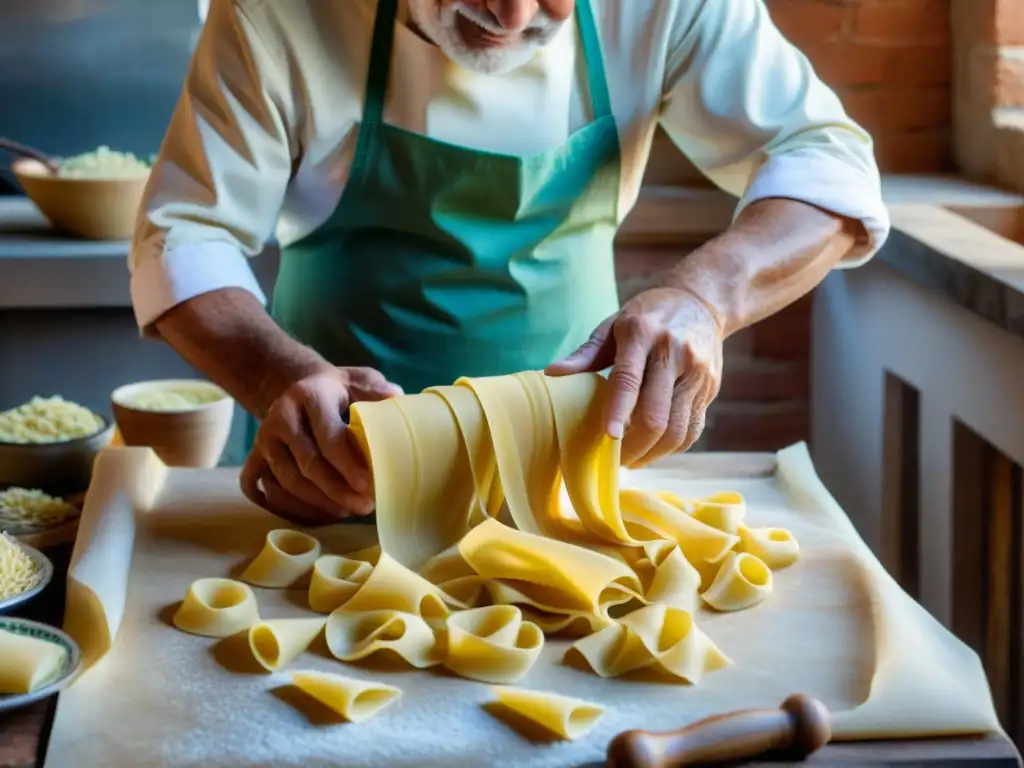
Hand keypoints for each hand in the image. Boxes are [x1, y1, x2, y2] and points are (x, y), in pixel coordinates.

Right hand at [240, 367, 402, 524]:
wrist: (299, 388)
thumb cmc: (338, 391)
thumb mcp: (358, 381)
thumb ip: (375, 390)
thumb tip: (394, 398)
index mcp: (309, 395)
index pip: (328, 435)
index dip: (348, 464)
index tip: (368, 485)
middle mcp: (281, 416)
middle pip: (307, 464)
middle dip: (337, 491)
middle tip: (364, 506)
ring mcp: (264, 439)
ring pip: (287, 481)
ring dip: (318, 503)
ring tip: (347, 510)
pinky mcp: (255, 456)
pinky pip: (261, 489)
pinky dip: (286, 507)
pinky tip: (315, 514)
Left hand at [546, 286, 722, 466]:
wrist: (700, 302)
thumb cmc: (646, 316)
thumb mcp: (613, 325)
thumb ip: (586, 353)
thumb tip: (552, 373)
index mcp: (642, 334)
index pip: (629, 379)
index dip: (618, 411)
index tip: (608, 437)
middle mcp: (673, 353)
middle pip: (656, 415)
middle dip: (634, 446)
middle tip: (617, 460)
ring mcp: (696, 373)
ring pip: (677, 429)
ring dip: (654, 454)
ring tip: (635, 460)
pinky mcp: (710, 388)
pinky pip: (693, 429)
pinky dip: (673, 447)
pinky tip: (656, 449)